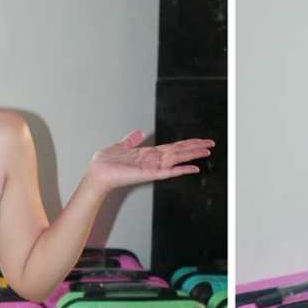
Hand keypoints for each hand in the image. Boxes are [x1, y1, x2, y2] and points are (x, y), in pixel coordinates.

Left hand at [84, 130, 213, 192]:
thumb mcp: (120, 146)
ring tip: (206, 151)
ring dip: (192, 155)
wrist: (97, 172)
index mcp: (148, 154)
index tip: (198, 141)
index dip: (186, 143)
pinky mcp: (149, 174)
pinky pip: (169, 171)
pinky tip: (193, 167)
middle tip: (210, 145)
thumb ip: (131, 140)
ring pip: (178, 159)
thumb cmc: (105, 162)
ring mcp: (153, 167)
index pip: (172, 147)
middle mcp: (153, 161)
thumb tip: (138, 132)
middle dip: (195, 148)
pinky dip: (181, 169)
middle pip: (179, 152)